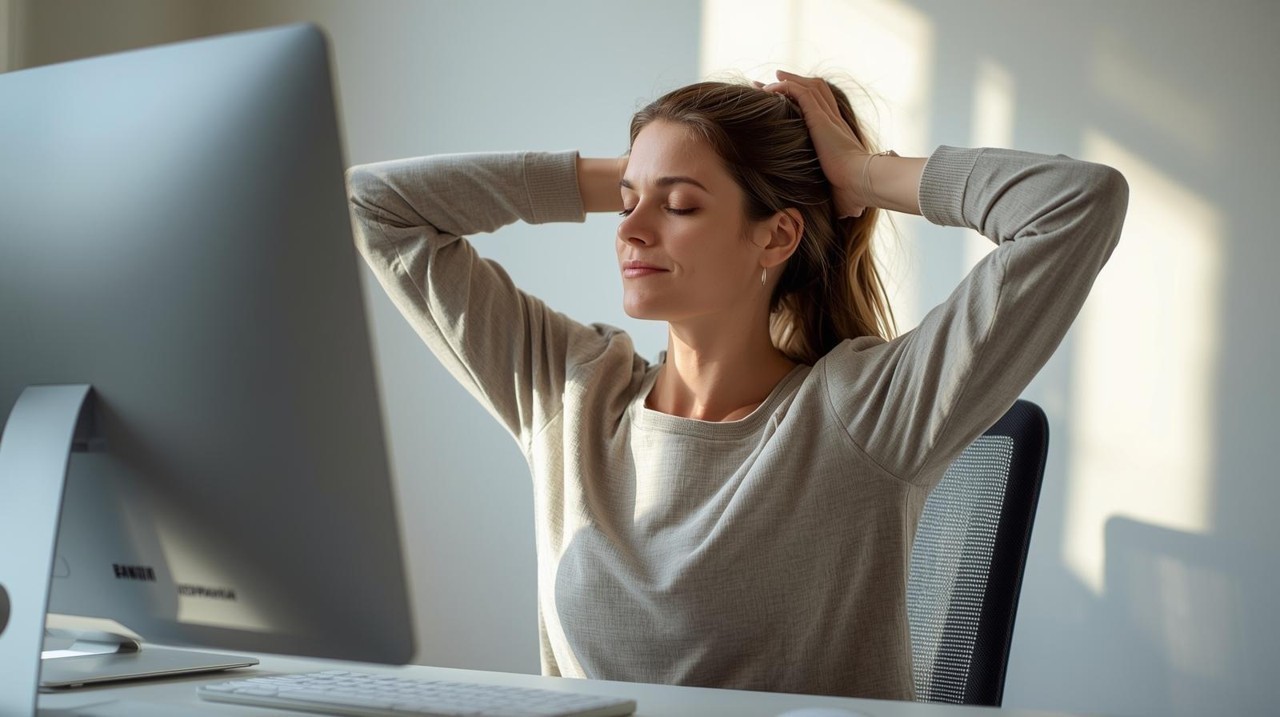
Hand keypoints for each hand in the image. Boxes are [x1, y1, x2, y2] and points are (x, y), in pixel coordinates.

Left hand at [756, 70, 871, 217]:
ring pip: (808, 87)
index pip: (823, 109)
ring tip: (767, 81)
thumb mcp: (843, 193)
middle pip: (815, 91)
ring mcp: (827, 117)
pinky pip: (799, 92)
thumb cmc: (854, 192)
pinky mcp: (819, 117)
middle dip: (794, 84)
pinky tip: (768, 90)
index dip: (806, 102)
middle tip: (773, 81)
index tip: (788, 104)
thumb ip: (841, 199)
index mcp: (838, 135)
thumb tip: (846, 216)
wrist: (860, 182)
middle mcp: (834, 121)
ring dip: (787, 82)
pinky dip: (784, 88)